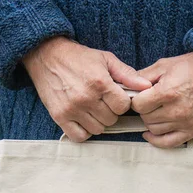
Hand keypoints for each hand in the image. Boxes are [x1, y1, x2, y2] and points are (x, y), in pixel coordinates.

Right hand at [22, 36, 151, 141]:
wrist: (46, 55)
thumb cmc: (78, 57)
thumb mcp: (106, 59)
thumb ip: (127, 75)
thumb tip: (147, 87)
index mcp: (100, 83)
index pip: (122, 107)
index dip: (121, 103)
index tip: (115, 97)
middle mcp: (86, 98)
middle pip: (111, 120)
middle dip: (110, 112)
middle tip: (102, 101)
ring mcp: (72, 109)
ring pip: (97, 130)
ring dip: (98, 122)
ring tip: (92, 109)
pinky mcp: (59, 117)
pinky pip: (79, 136)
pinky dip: (84, 131)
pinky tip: (83, 120)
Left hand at [131, 52, 192, 147]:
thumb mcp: (165, 64)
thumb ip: (143, 76)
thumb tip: (127, 86)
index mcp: (168, 92)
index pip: (138, 105)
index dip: (137, 100)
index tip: (141, 96)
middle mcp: (176, 111)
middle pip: (145, 118)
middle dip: (145, 109)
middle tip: (151, 102)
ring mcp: (185, 123)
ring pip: (154, 130)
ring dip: (151, 121)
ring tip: (157, 110)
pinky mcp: (192, 130)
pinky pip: (168, 143)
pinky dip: (156, 140)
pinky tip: (150, 133)